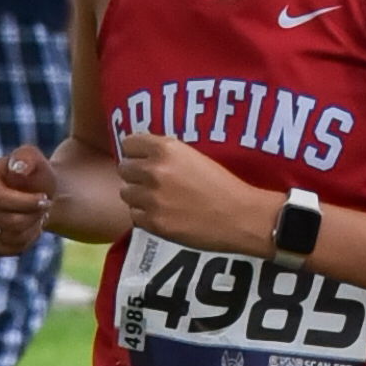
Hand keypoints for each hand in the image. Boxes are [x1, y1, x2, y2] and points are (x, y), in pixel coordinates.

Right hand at [0, 145, 54, 257]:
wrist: (34, 195)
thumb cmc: (34, 176)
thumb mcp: (34, 159)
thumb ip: (27, 157)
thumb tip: (18, 167)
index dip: (26, 203)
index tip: (45, 198)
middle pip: (9, 221)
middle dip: (33, 215)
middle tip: (42, 206)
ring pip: (12, 237)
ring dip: (32, 227)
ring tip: (34, 215)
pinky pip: (10, 250)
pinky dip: (26, 241)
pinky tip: (28, 228)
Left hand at [115, 131, 275, 253]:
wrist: (241, 217)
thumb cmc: (224, 186)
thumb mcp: (195, 156)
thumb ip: (167, 154)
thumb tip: (143, 156)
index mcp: (166, 149)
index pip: (129, 143)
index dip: (135, 152)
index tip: (142, 158)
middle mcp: (154, 171)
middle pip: (124, 168)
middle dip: (135, 174)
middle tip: (150, 181)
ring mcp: (151, 198)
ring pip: (125, 193)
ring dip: (137, 195)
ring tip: (155, 199)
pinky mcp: (154, 222)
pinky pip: (135, 215)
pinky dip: (144, 215)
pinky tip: (162, 214)